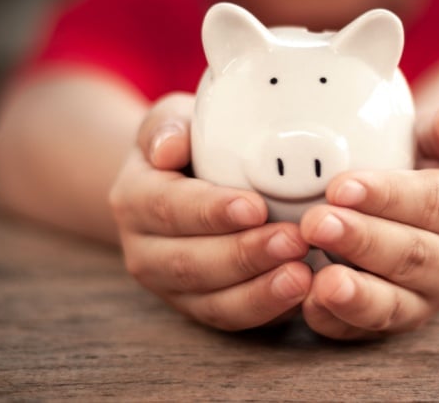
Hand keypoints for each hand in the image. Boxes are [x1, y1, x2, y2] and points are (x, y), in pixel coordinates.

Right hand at [109, 93, 311, 329]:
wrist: (177, 185)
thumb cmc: (186, 147)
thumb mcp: (172, 120)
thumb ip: (168, 124)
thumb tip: (168, 146)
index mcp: (135, 198)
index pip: (169, 207)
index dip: (212, 211)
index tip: (256, 206)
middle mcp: (144, 249)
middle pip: (190, 263)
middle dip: (245, 255)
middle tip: (294, 241)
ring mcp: (170, 286)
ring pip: (211, 301)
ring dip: (259, 291)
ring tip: (303, 275)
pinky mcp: (199, 308)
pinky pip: (230, 318)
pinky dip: (266, 311)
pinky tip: (302, 294)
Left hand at [300, 104, 438, 339]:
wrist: (422, 211)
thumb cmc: (421, 167)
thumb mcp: (437, 139)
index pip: (432, 202)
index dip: (387, 196)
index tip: (341, 186)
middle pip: (410, 255)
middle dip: (362, 241)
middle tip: (316, 223)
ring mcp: (425, 299)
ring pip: (393, 302)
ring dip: (355, 293)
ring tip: (320, 279)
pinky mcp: (393, 323)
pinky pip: (365, 331)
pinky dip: (336, 321)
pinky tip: (308, 304)